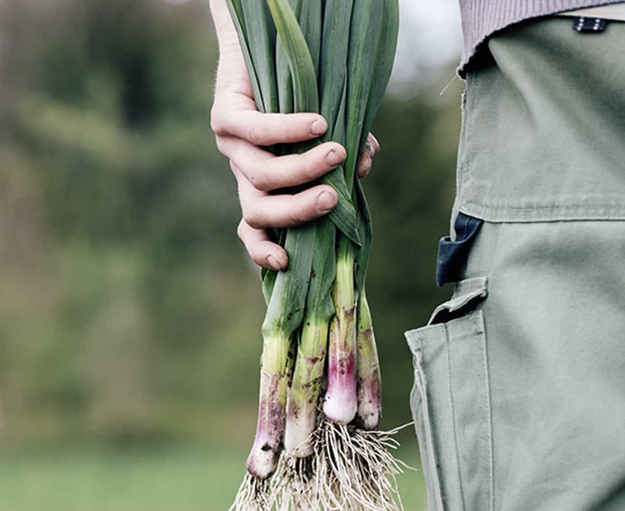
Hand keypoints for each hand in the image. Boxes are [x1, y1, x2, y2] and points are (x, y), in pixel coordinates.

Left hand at [209, 2, 379, 270]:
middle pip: (259, 212)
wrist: (266, 50)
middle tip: (332, 197)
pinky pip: (257, 132)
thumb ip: (348, 159)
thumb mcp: (331, 139)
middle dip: (298, 211)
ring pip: (263, 176)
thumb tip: (362, 167)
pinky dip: (290, 131)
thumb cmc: (306, 102)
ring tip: (338, 152)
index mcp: (264, 191)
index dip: (263, 251)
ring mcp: (231, 149)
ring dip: (303, 169)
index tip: (285, 261)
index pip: (254, 231)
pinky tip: (318, 124)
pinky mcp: (224, 116)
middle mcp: (244, 176)